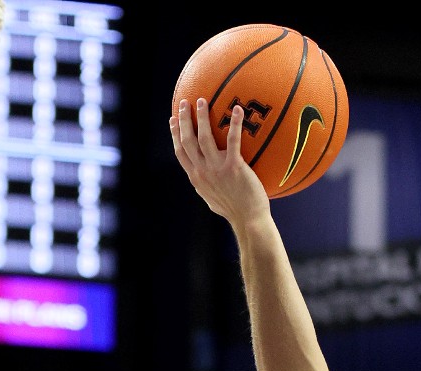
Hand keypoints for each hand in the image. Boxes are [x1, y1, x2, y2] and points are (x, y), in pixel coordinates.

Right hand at [169, 98, 269, 226]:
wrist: (248, 220)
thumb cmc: (234, 210)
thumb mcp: (212, 198)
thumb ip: (206, 185)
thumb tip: (204, 178)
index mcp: (196, 178)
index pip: (180, 152)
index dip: (175, 135)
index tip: (172, 120)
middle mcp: (202, 171)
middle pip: (187, 141)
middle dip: (183, 120)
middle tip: (184, 103)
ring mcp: (216, 169)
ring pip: (203, 137)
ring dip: (201, 117)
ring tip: (202, 100)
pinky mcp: (234, 167)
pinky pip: (232, 140)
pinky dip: (234, 123)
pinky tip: (237, 109)